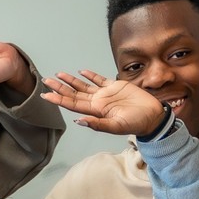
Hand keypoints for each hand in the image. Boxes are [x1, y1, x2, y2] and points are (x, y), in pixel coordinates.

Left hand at [41, 70, 168, 135]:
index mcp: (95, 111)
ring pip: (83, 86)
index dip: (58, 99)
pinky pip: (100, 80)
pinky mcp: (116, 86)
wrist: (152, 116)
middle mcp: (97, 102)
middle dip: (59, 87)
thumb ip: (98, 124)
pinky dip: (90, 76)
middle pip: (73, 93)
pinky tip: (81, 72)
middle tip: (46, 81)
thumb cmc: (136, 124)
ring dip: (71, 81)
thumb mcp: (116, 127)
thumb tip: (78, 121)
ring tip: (58, 74)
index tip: (46, 95)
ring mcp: (105, 94)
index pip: (72, 104)